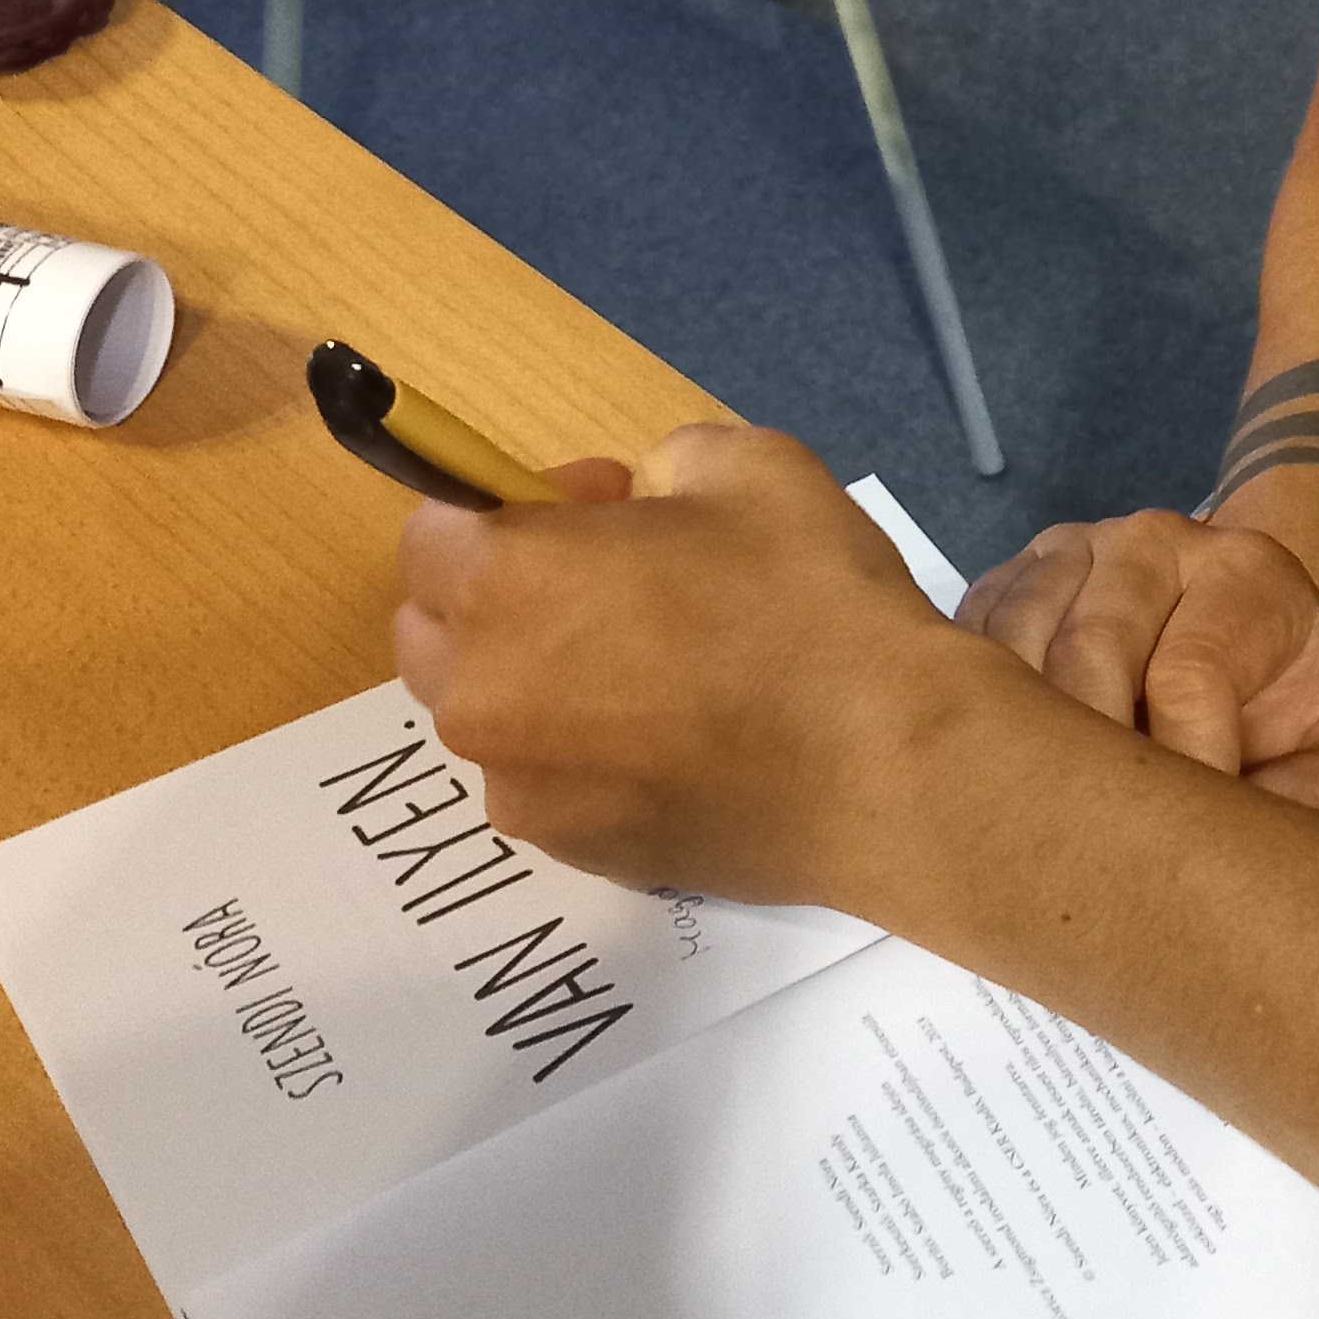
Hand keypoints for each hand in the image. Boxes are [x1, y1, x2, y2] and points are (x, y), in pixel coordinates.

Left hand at [393, 422, 961, 901]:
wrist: (887, 766)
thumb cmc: (810, 602)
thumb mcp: (747, 465)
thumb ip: (660, 466)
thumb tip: (641, 514)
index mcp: (502, 581)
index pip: (431, 529)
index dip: (515, 505)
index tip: (607, 510)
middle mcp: (480, 691)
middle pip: (436, 629)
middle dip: (502, 597)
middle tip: (623, 588)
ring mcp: (520, 786)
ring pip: (493, 714)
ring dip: (543, 680)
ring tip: (662, 677)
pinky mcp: (573, 852)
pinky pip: (548, 784)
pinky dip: (588, 758)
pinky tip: (686, 745)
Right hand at [959, 510, 1318, 837]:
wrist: (1262, 651)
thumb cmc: (1308, 715)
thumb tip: (1248, 838)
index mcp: (1247, 573)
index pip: (1185, 678)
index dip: (1181, 776)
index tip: (1186, 849)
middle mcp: (1151, 544)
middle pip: (1085, 659)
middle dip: (1093, 769)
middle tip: (1105, 854)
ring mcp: (1070, 556)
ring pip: (1012, 652)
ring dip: (1027, 749)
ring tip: (1060, 826)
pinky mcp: (1007, 584)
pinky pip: (964, 647)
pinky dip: (979, 719)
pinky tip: (1016, 781)